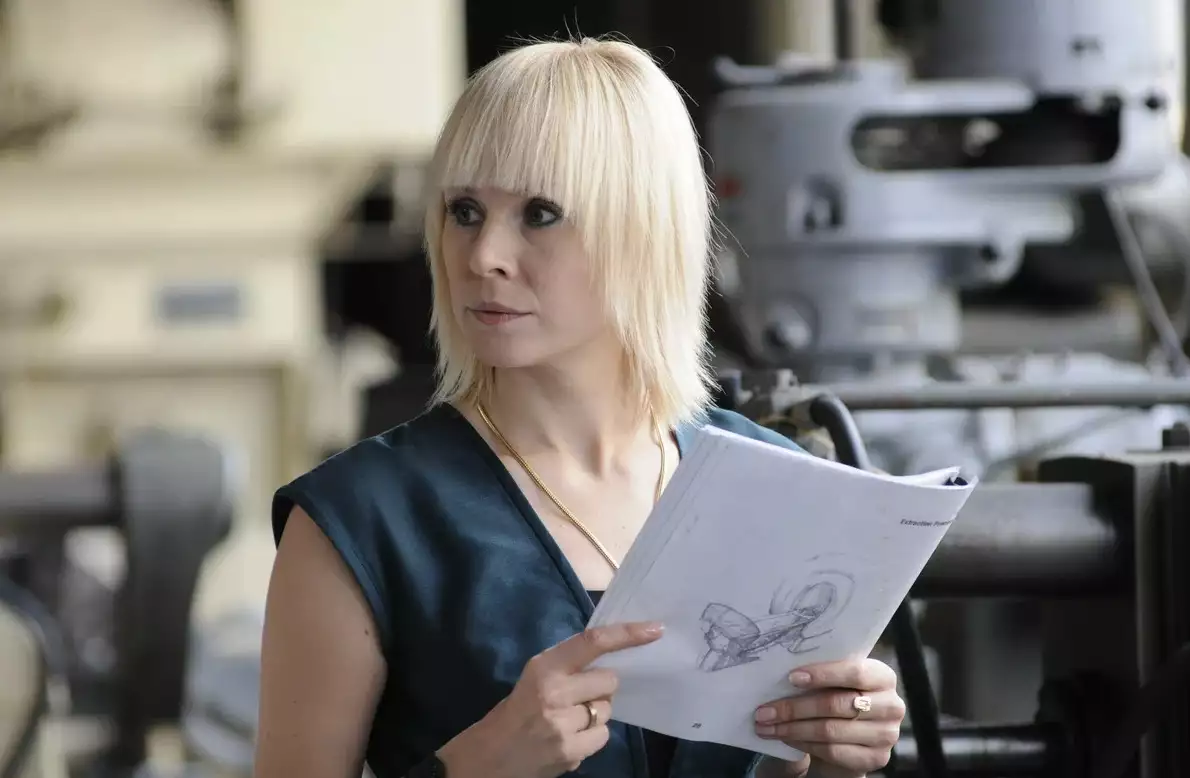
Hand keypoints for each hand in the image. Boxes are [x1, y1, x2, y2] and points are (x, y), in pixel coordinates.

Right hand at [437, 621, 663, 777]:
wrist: (487, 757)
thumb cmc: (513, 712)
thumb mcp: (534, 679)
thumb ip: (567, 668)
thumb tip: (612, 659)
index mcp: (544, 667)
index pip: (592, 642)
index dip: (627, 634)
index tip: (655, 629)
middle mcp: (555, 692)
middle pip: (609, 681)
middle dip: (601, 688)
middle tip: (580, 696)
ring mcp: (563, 724)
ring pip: (607, 710)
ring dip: (596, 714)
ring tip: (569, 720)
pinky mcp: (570, 751)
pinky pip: (602, 736)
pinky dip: (592, 737)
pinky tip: (570, 738)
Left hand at [753, 657, 903, 777]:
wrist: (853, 736)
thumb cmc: (840, 698)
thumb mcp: (836, 682)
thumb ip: (821, 674)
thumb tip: (780, 667)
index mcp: (882, 676)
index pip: (855, 671)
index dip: (822, 674)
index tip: (790, 678)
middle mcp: (891, 705)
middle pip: (837, 704)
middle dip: (795, 708)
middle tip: (764, 711)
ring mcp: (886, 735)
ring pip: (831, 730)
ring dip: (793, 729)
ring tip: (767, 726)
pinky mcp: (876, 758)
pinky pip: (833, 751)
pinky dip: (804, 745)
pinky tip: (787, 738)